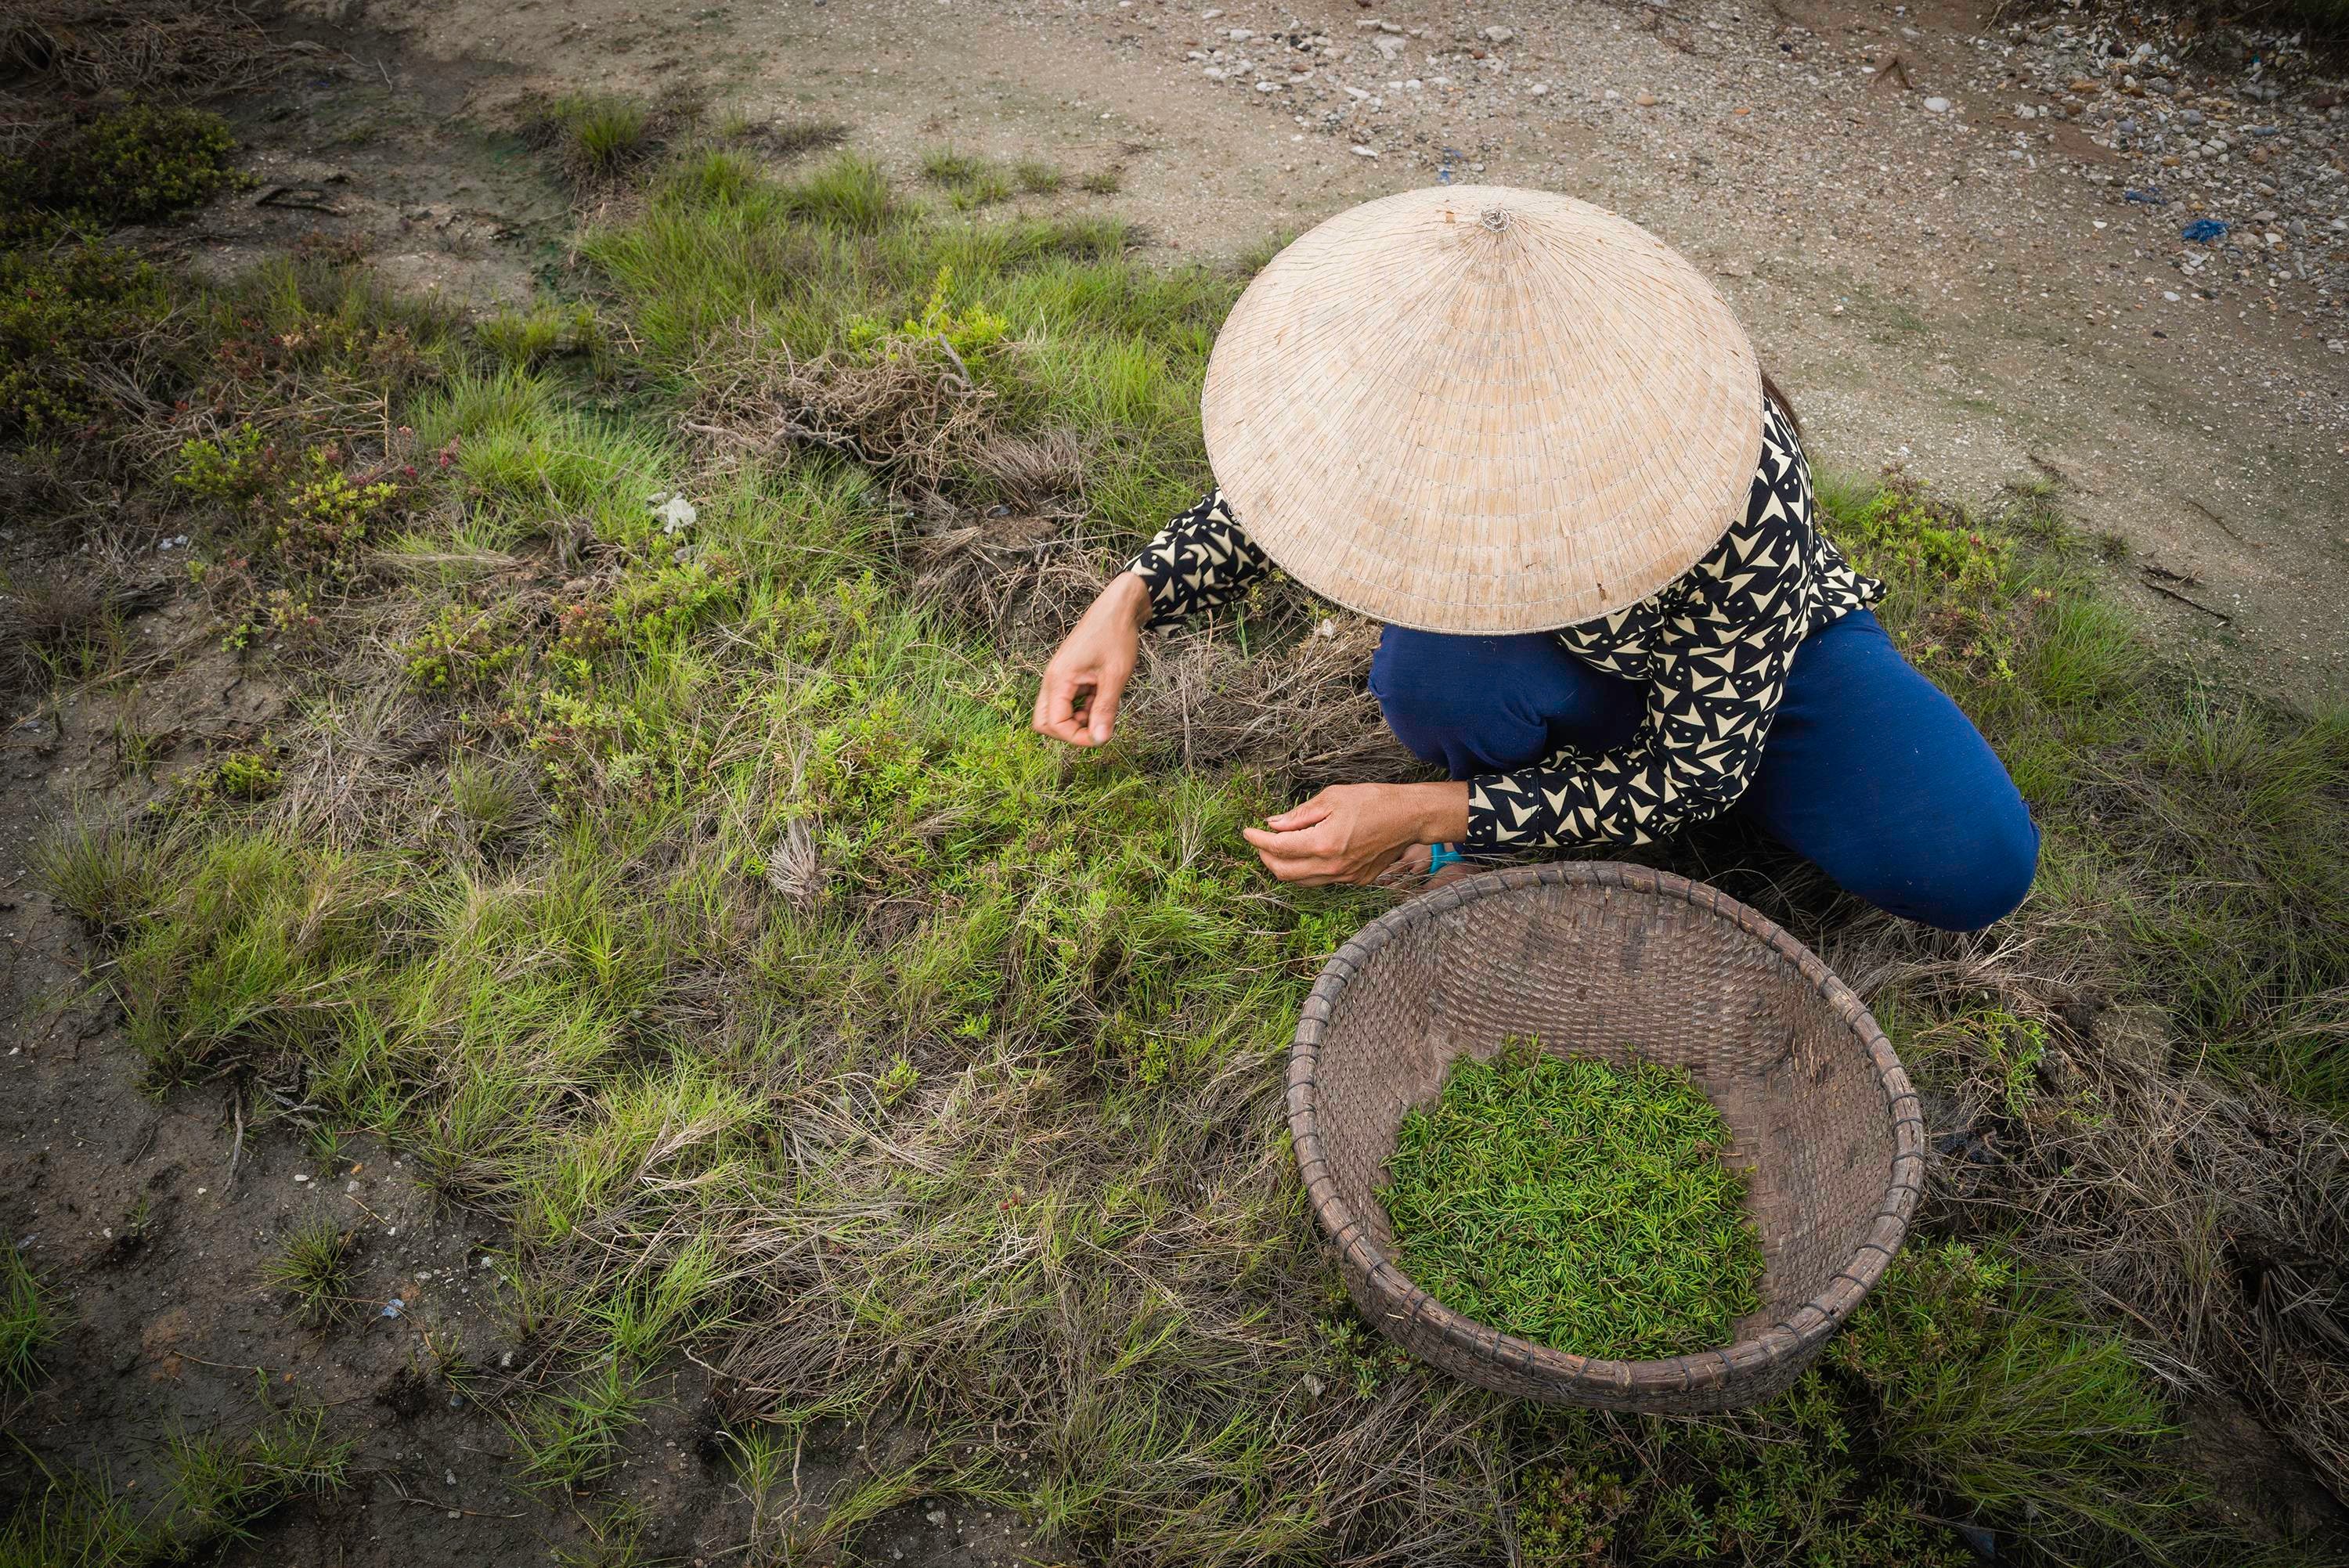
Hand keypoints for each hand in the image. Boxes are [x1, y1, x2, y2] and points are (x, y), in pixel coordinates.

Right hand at [1032, 572, 1153, 746]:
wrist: (1118, 608)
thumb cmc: (1116, 636)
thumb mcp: (1115, 676)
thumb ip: (1105, 709)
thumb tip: (1100, 739)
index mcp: (1058, 679)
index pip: (1053, 724)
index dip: (1076, 737)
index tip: (1101, 737)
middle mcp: (1053, 679)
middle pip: (1045, 722)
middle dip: (1070, 732)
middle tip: (1097, 727)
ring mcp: (1059, 678)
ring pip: (1057, 713)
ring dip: (1078, 720)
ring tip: (1103, 708)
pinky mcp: (1068, 676)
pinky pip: (1068, 702)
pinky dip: (1084, 708)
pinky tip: (1102, 698)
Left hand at [1242, 782, 1471, 885]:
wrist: (1409, 817)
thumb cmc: (1373, 801)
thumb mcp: (1332, 798)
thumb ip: (1299, 815)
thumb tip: (1273, 824)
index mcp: (1325, 843)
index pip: (1278, 848)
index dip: (1257, 840)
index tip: (1247, 832)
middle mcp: (1333, 866)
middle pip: (1284, 873)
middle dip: (1266, 858)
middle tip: (1261, 841)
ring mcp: (1346, 877)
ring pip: (1302, 881)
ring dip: (1285, 866)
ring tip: (1280, 847)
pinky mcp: (1356, 880)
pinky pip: (1322, 880)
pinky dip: (1307, 869)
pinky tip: (1308, 852)